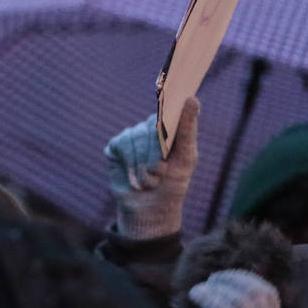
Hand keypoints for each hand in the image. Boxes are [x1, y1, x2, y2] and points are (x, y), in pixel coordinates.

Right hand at [102, 97, 198, 238]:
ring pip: (133, 137)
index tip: (169, 130)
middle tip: (160, 172)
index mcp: (168, 128)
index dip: (166, 119)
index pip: (166, 111)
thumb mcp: (187, 156)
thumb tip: (193, 98)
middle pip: (149, 128)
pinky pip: (120, 144)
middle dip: (156, 154)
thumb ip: (188, 128)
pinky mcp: (115, 148)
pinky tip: (133, 176)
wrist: (151, 209)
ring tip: (148, 179)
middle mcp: (147, 129)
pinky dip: (129, 163)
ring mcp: (130, 137)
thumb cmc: (174, 183)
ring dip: (142, 163)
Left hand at [189, 269, 284, 307]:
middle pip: (254, 292)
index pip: (268, 293)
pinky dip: (209, 300)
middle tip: (209, 281)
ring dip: (216, 288)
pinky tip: (195, 296)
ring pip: (240, 300)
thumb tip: (217, 292)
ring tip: (199, 290)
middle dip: (230, 280)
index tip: (224, 276)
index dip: (245, 278)